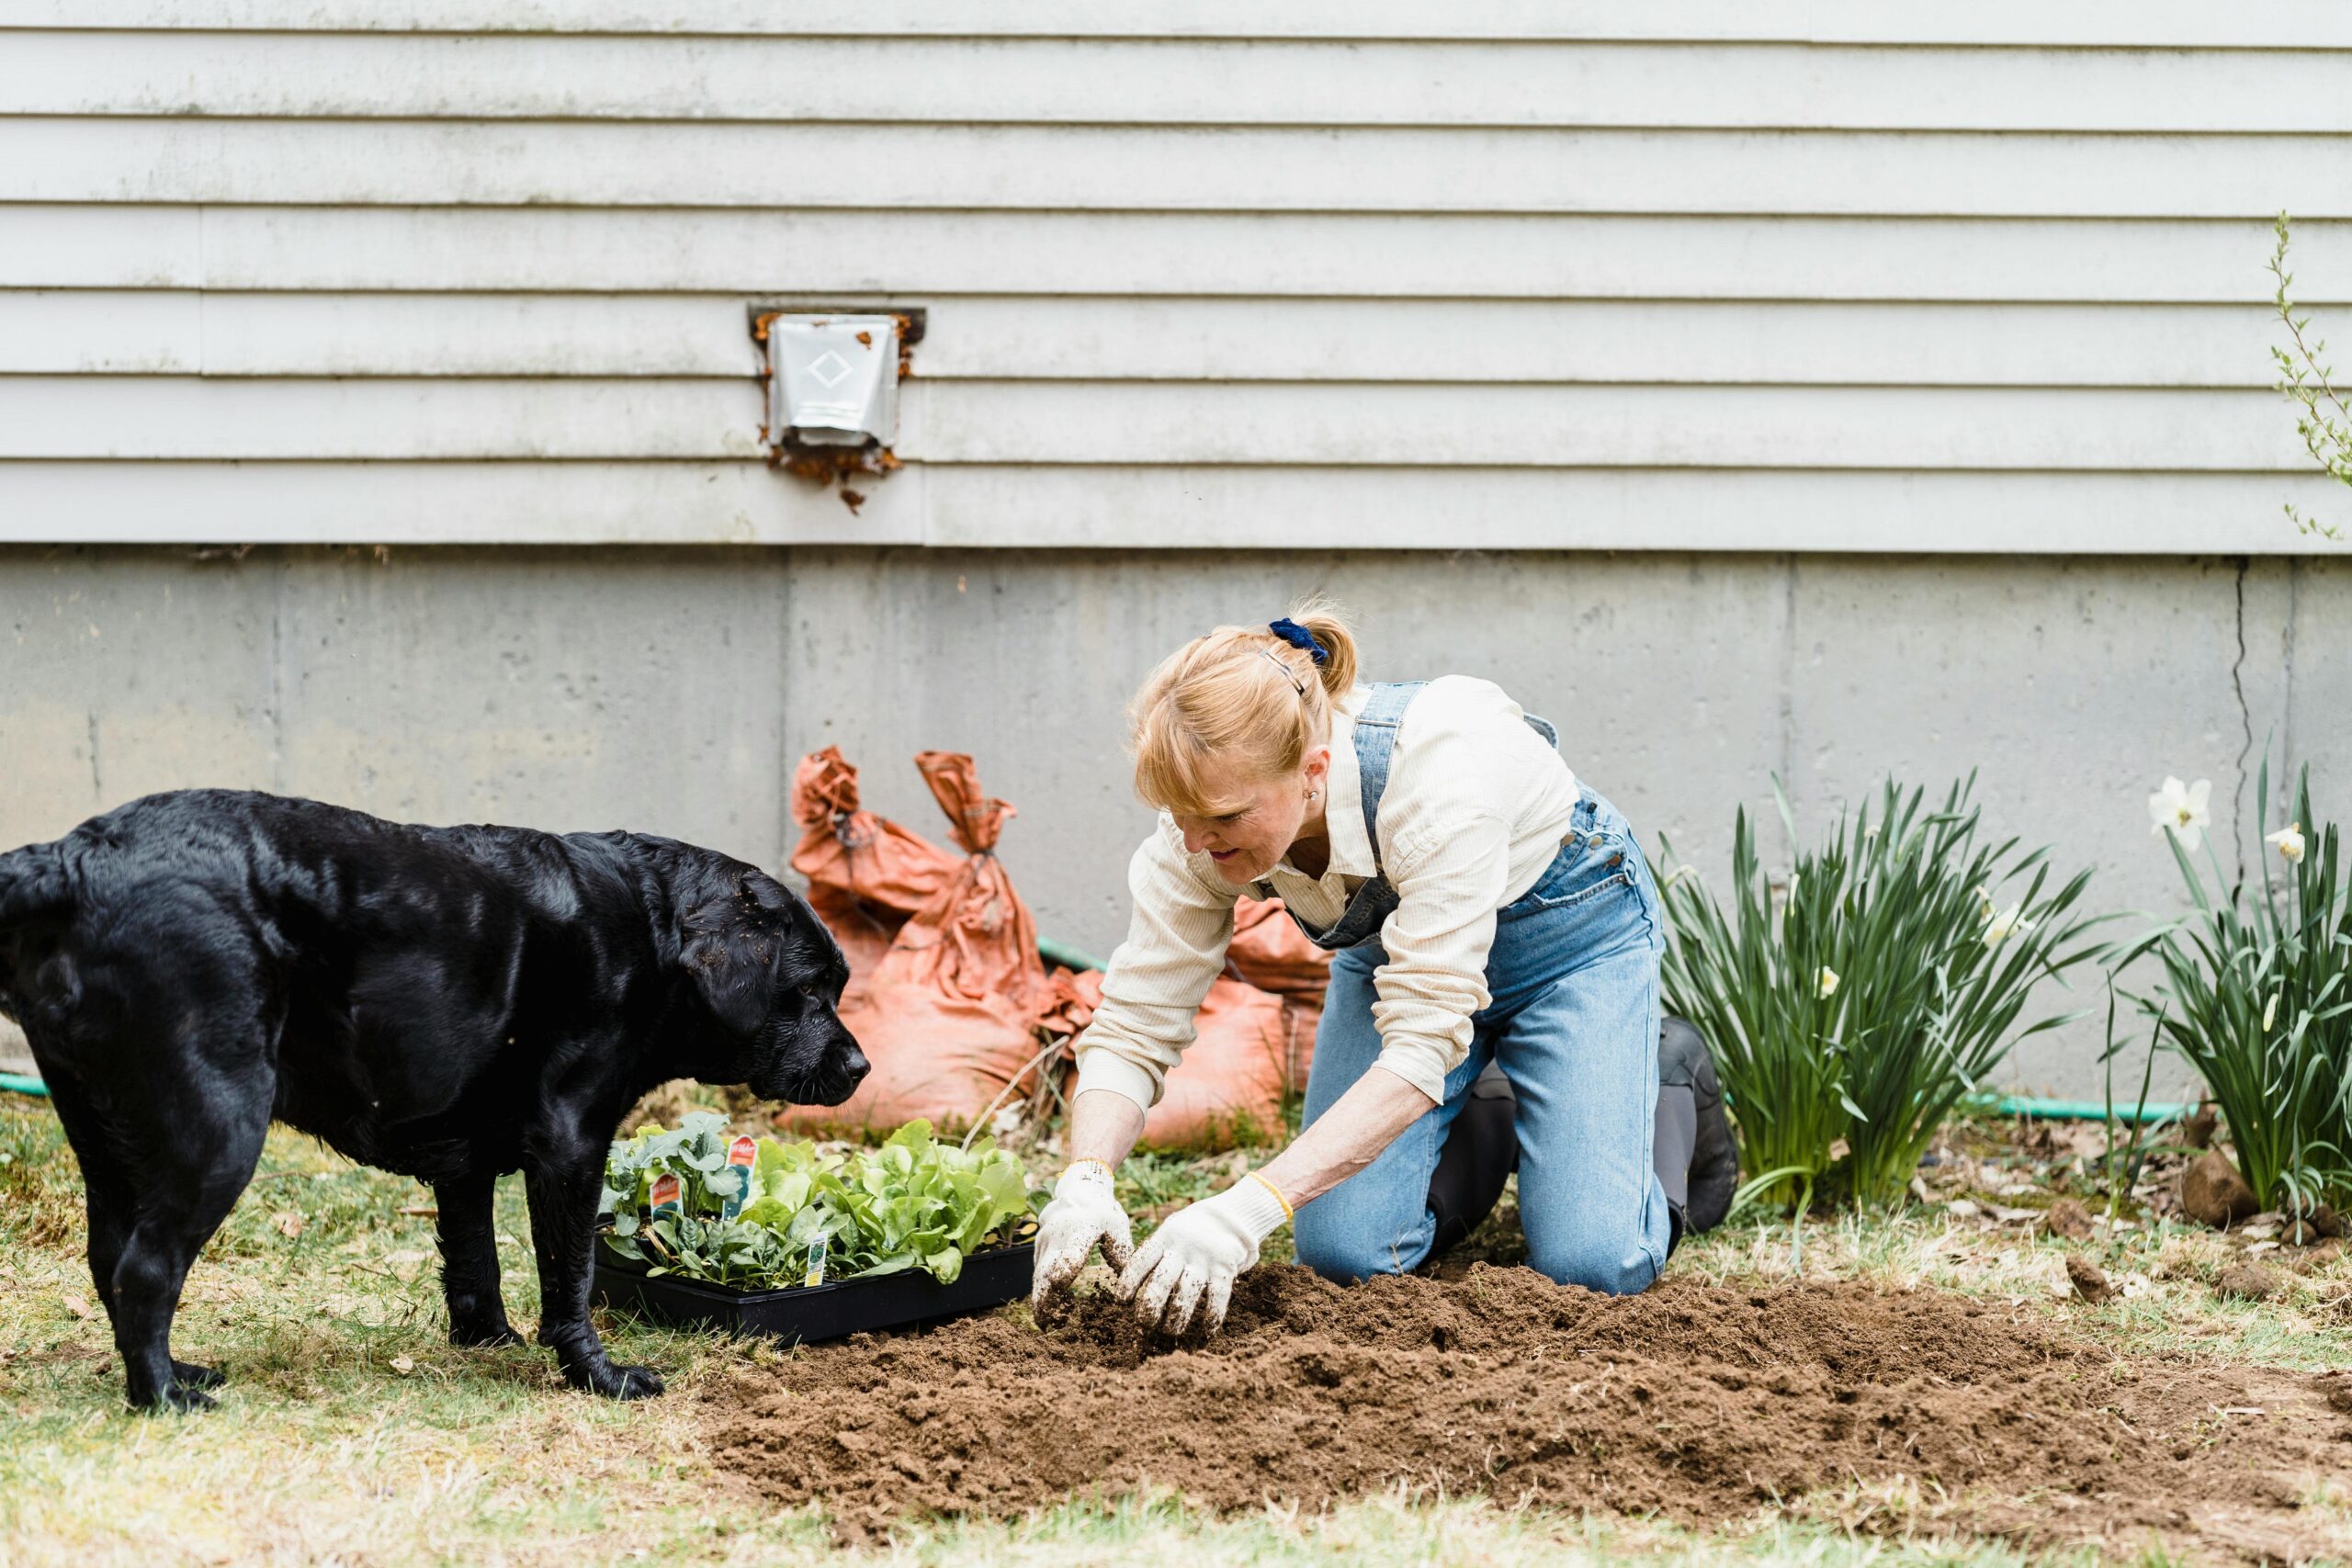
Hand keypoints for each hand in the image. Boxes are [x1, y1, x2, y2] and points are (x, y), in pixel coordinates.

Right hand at [1029, 1161, 1134, 1312]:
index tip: (1062, 1282)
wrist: (1079, 1190)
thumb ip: (1121, 1252)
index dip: (1067, 1265)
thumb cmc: (1103, 1212)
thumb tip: (1125, 1281)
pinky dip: (1041, 1290)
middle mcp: (1057, 1235)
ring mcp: (1044, 1241)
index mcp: (1081, 1229)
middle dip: (1045, 1298)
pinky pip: (1037, 1271)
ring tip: (1046, 1322)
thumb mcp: (1118, 1226)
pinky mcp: (1038, 1247)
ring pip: (1038, 1274)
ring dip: (1041, 1298)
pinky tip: (1048, 1307)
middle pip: (1046, 1270)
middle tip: (1047, 1323)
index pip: (1072, 1249)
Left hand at [1117, 1174, 1289, 1335]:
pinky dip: (1213, 1316)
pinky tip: (1207, 1331)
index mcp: (1164, 1238)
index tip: (1121, 1301)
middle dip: (1150, 1306)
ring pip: (1186, 1294)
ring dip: (1177, 1318)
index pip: (1141, 1261)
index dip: (1129, 1282)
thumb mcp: (1170, 1231)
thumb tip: (1129, 1285)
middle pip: (1162, 1282)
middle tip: (1144, 1323)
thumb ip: (1154, 1253)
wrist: (1230, 1217)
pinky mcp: (1224, 1269)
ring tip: (1170, 1332)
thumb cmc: (1190, 1231)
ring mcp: (1204, 1259)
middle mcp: (1183, 1249)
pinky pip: (1218, 1297)